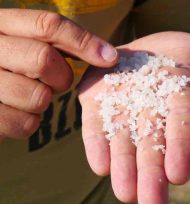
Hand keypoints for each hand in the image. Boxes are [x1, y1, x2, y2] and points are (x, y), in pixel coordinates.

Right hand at [0, 9, 116, 138]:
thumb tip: (109, 57)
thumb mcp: (27, 45)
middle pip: (43, 59)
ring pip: (38, 96)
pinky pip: (25, 123)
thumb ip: (62, 44)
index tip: (110, 58)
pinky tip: (17, 111)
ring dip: (42, 101)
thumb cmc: (9, 66)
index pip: (48, 25)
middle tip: (55, 81)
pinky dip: (29, 121)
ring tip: (28, 95)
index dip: (83, 42)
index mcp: (1, 26)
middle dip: (61, 77)